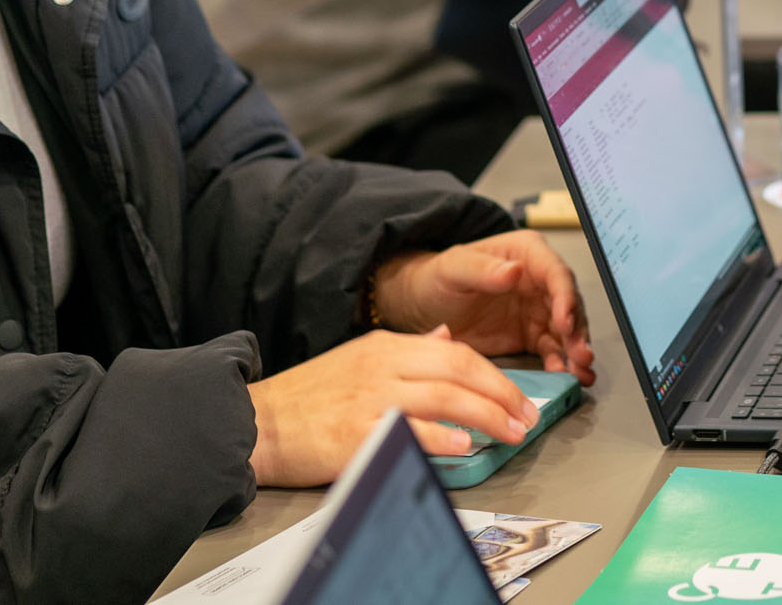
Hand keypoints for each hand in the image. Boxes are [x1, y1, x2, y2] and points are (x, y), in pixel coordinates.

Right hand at [246, 325, 540, 485]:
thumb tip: (446, 337)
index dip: (494, 375)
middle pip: (458, 369)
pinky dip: (438, 436)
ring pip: (442, 395)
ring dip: (485, 415)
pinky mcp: (353, 431)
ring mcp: (369, 396)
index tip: (518, 399)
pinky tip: (461, 444)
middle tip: (526, 418)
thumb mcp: (358, 357)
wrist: (255, 420)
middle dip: (501, 394)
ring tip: (510, 432)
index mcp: (385, 345)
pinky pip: (406, 429)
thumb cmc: (306, 397)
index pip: (456, 352)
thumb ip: (407, 350)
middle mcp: (382, 365)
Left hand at [371, 232, 594, 385]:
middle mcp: (537, 280)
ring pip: (567, 329)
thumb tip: (513, 269)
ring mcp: (536, 309)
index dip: (565, 297)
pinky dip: (562, 362)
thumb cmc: (437, 278)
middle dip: (577, 330)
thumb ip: (483, 268)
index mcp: (525, 253)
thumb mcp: (454, 268)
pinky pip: (553, 349)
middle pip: (569, 303)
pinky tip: (566, 375)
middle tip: (580, 353)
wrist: (422, 307)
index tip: (565, 322)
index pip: (555, 273)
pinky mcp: (531, 335)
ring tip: (581, 370)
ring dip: (576, 349)